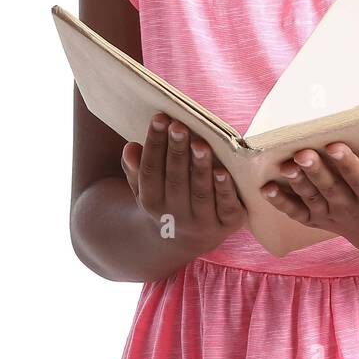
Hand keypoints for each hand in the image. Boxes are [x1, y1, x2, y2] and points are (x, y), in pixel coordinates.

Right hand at [122, 114, 246, 252]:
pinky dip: (224, 190)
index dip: (154, 144)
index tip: (160, 117)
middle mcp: (175, 215)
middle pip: (175, 180)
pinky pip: (226, 207)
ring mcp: (202, 222)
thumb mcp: (146, 188)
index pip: (150, 171)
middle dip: (176, 151)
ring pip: (200, 193)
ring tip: (200, 144)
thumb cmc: (166, 199)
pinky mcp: (227, 224)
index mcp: (151, 203)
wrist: (187, 240)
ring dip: (200, 168)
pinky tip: (223, 170)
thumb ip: (136, 169)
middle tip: (179, 126)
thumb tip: (130, 148)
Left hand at [259, 143, 358, 258]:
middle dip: (316, 171)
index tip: (337, 146)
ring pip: (312, 199)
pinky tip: (266, 189)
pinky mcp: (319, 220)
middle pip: (331, 189)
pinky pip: (298, 214)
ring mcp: (333, 215)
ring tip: (284, 166)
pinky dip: (282, 204)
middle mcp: (352, 208)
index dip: (349, 164)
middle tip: (302, 153)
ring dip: (297, 183)